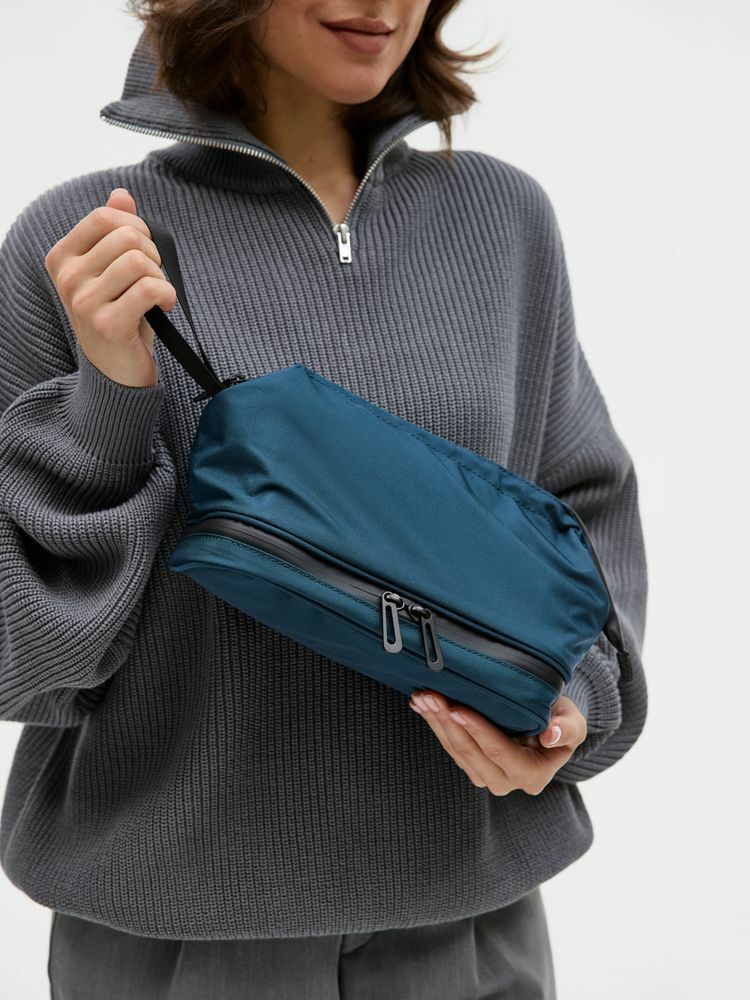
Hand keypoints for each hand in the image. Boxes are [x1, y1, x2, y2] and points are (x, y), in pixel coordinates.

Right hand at [44, 187, 176, 387]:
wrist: (116, 371)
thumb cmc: (118, 315)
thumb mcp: (112, 271)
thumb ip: (114, 231)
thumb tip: (121, 195)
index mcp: (63, 258)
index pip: (104, 216)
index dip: (136, 227)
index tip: (145, 251)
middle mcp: (67, 278)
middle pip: (126, 236)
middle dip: (153, 254)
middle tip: (154, 278)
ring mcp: (84, 301)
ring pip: (139, 261)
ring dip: (161, 277)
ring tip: (159, 294)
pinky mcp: (108, 324)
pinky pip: (149, 289)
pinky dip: (168, 295)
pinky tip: (165, 307)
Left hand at [409, 691, 585, 794]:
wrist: (549, 725)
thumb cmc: (562, 721)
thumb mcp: (574, 721)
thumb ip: (568, 729)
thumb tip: (551, 735)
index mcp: (533, 775)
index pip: (499, 752)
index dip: (477, 730)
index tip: (457, 708)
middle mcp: (506, 782)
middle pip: (471, 753)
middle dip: (447, 723)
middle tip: (430, 696)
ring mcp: (485, 776)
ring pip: (455, 750)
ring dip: (436, 722)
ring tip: (422, 696)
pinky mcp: (471, 766)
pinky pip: (449, 746)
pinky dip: (434, 724)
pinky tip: (422, 704)